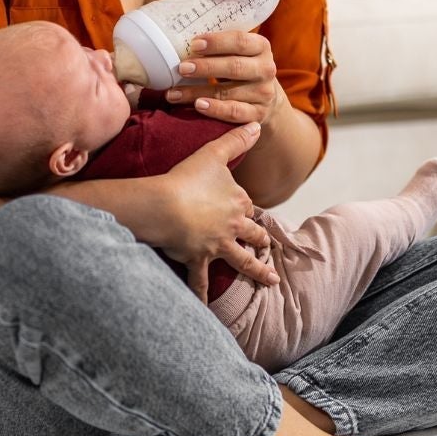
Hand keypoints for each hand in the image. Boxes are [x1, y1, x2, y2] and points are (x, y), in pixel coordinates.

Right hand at [146, 122, 278, 286]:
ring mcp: (217, 246)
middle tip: (267, 246)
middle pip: (252, 234)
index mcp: (237, 202)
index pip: (247, 205)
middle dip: (260, 240)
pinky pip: (202, 281)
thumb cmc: (187, 178)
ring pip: (241, 261)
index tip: (247, 210)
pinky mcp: (199, 259)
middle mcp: (232, 226)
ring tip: (270, 281)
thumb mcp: (213, 154)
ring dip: (256, 271)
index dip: (246, 207)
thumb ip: (235, 140)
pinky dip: (203, 295)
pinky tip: (206, 310)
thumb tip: (256, 125)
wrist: (166, 205)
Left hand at [165, 30, 282, 126]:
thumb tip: (181, 38)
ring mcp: (263, 93)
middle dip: (205, 67)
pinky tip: (198, 106)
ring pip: (228, 92)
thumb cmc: (241, 67)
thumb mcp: (237, 52)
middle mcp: (266, 69)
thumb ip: (219, 45)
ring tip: (173, 93)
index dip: (216, 42)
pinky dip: (215, 110)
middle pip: (234, 67)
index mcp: (261, 47)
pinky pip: (234, 112)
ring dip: (197, 92)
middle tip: (181, 68)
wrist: (265, 98)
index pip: (240, 41)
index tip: (194, 44)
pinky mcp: (258, 114)